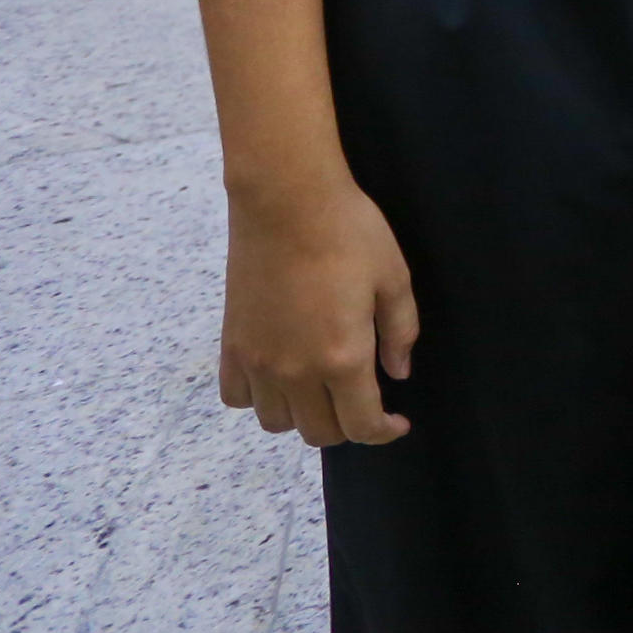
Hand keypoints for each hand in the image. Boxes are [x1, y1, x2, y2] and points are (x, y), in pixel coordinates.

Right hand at [221, 178, 417, 447]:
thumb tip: (397, 372)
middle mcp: (295, 371)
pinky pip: (237, 396)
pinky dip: (258, 397)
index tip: (396, 422)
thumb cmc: (348, 232)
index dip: (384, 432)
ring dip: (302, 415)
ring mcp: (258, 360)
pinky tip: (279, 376)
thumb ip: (401, 332)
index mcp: (342, 358)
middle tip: (362, 401)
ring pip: (276, 422)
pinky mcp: (232, 343)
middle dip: (347, 425)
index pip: (361, 426)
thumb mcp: (394, 278)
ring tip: (321, 389)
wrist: (286, 200)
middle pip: (318, 432)